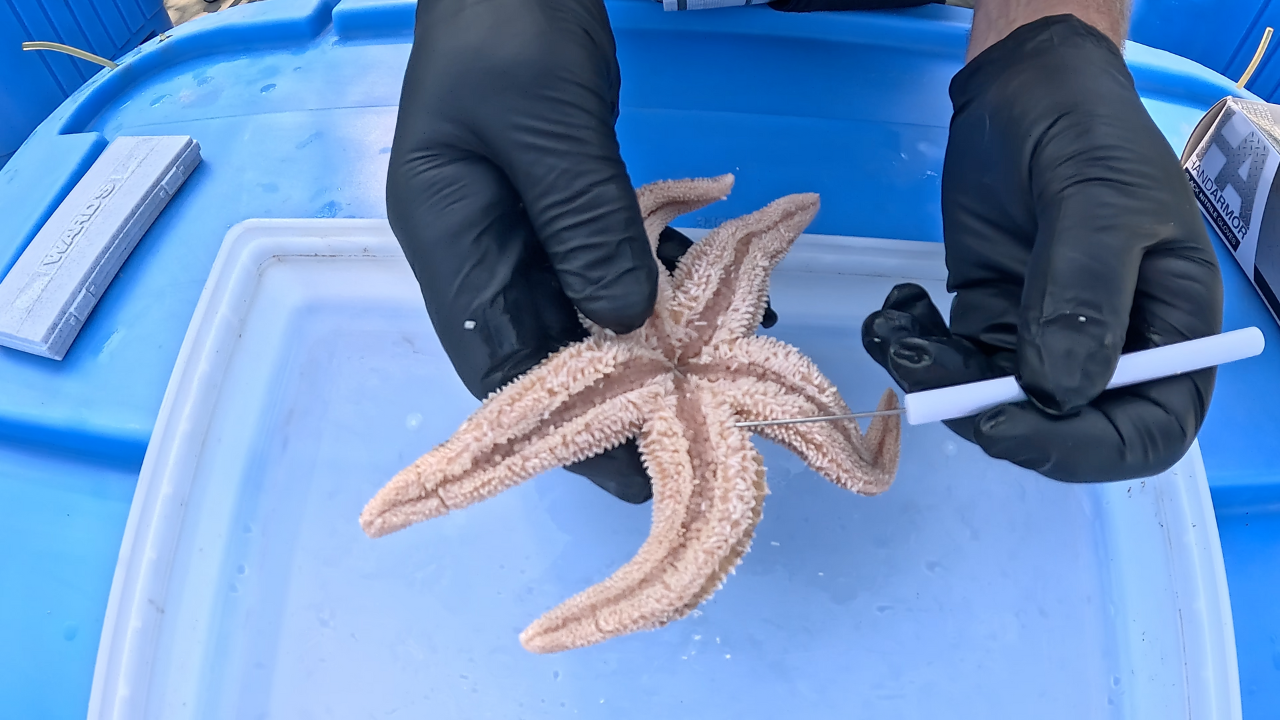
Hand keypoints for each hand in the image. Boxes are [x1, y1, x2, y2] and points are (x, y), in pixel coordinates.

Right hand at [386, 0, 773, 502]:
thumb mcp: (547, 129)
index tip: (627, 475)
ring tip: (711, 380)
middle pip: (542, 348)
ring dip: (640, 342)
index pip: (496, 365)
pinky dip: (651, 284)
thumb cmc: (512, 26)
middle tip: (687, 439)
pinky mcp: (558, 197)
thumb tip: (627, 325)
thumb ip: (585, 227)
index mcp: (448, 237)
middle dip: (611, 396)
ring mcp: (516, 220)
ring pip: (580, 309)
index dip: (559, 431)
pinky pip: (604, 259)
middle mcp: (476, 243)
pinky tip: (706, 304)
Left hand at [861, 15, 1222, 481]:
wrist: (1027, 88)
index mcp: (1170, 331)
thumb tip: (1055, 393)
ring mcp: (1042, 338)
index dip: (1077, 449)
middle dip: (982, 412)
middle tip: (924, 368)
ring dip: (931, 379)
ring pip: (988, 399)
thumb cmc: (1086, 132)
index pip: (1143, 431)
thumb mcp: (1098, 203)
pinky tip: (899, 305)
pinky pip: (949, 362)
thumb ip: (1082, 298)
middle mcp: (1110, 349)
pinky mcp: (987, 319)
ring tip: (896, 324)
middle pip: (1056, 428)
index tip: (1004, 422)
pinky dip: (912, 348)